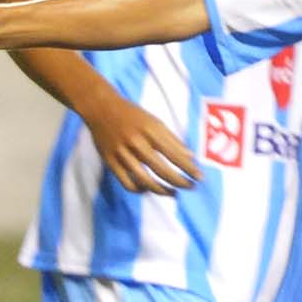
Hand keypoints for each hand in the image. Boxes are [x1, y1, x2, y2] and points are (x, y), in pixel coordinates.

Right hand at [82, 90, 199, 194]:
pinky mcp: (110, 162)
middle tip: (191, 187)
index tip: (200, 177)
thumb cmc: (132, 114)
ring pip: (145, 180)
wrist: (101, 108)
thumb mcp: (155, 121)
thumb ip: (172, 139)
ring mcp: (122, 154)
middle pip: (162, 169)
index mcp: (150, 130)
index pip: (174, 154)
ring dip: (162, 190)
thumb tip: (190, 156)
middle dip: (179, 181)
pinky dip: (140, 190)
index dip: (188, 168)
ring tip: (173, 193)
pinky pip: (127, 183)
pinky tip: (149, 189)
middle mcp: (136, 142)